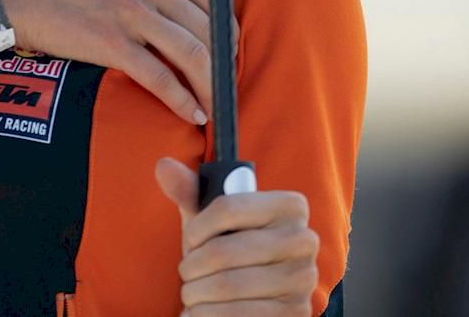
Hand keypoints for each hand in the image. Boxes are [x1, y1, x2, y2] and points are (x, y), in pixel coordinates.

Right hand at [0, 0, 225, 125]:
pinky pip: (160, 77)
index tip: (225, 47)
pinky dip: (182, 99)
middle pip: (209, 27)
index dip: (225, 26)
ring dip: (211, 85)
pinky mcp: (112, 45)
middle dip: (224, 60)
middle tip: (225, 81)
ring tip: (216, 104)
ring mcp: (132, 13)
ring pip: (193, 53)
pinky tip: (193, 113)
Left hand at [155, 157, 320, 315]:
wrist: (260, 296)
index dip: (197, 228)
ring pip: (226, 286)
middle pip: (222, 251)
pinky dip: (206, 315)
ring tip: (193, 292)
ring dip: (196, 293)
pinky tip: (202, 311)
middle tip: (187, 272)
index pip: (227, 208)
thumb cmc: (231, 248)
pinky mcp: (295, 313)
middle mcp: (303, 240)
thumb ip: (190, 191)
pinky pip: (237, 315)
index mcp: (289, 206)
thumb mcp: (213, 219)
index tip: (190, 240)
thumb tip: (164, 166)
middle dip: (192, 267)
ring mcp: (302, 280)